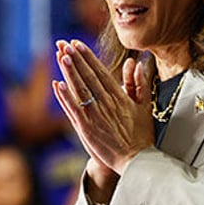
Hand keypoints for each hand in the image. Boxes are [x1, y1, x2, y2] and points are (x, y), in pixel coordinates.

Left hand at [52, 40, 153, 180]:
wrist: (137, 160)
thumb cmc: (141, 135)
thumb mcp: (145, 107)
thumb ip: (140, 84)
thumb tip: (138, 64)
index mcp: (120, 97)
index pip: (101, 72)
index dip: (88, 58)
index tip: (78, 44)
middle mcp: (107, 103)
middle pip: (89, 77)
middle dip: (77, 59)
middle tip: (64, 43)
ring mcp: (96, 116)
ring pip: (80, 90)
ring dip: (70, 72)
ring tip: (61, 56)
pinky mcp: (87, 129)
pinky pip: (74, 110)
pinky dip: (65, 97)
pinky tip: (58, 84)